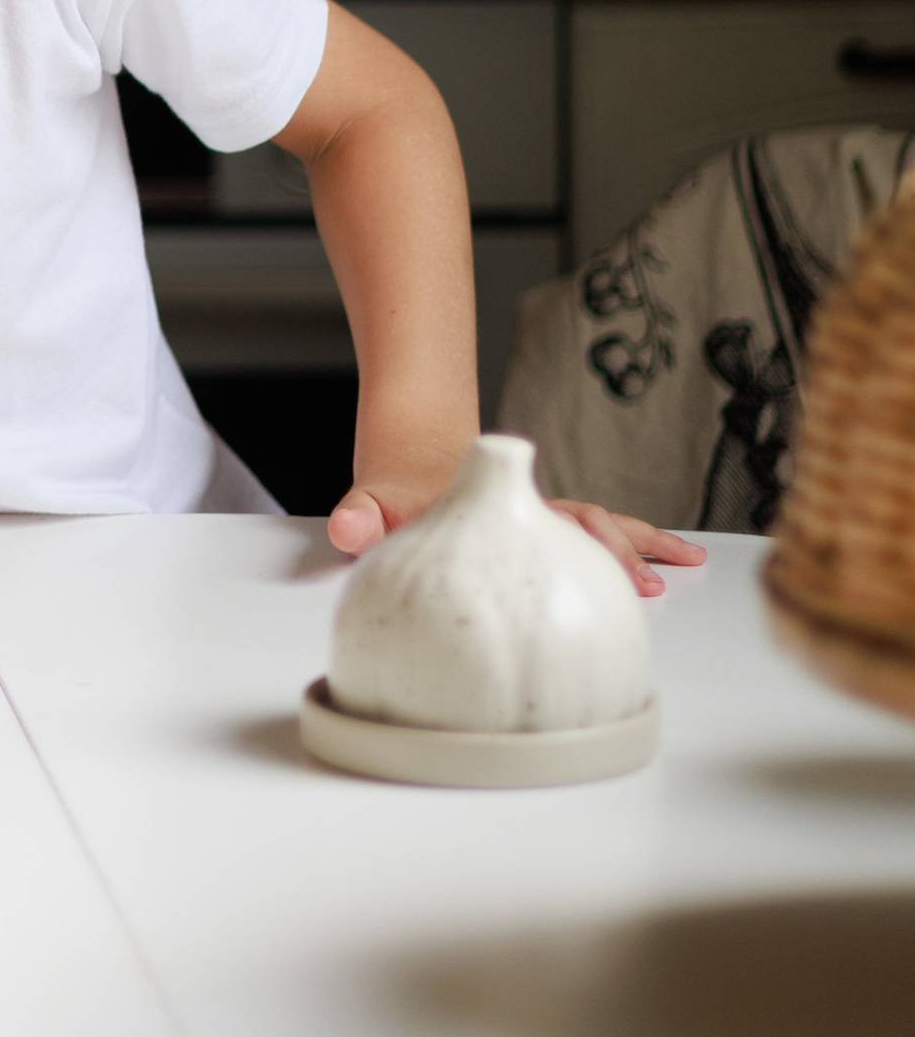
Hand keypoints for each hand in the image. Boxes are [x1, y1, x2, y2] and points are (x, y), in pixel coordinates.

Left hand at [328, 467, 705, 598]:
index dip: (592, 540)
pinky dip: (629, 549)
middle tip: (657, 583)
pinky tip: (659, 572)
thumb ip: (359, 515)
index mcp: (499, 505)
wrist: (405, 453)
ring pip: (602, 525)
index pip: (557, 520)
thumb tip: (347, 529)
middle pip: (592, 521)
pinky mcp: (538, 532)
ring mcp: (539, 520)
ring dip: (642, 544)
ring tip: (689, 563)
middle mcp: (530, 510)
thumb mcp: (370, 499)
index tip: (624, 568)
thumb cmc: (393, 486)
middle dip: (629, 550)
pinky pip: (591, 538)